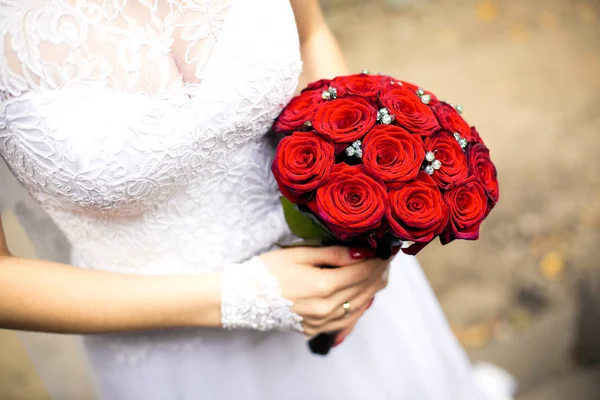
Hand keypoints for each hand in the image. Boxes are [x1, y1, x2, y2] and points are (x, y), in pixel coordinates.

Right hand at [260, 246, 390, 336]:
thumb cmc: (267, 271)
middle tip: (385, 259)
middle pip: (366, 289)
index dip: (378, 259)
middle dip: (378, 272)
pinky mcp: (315, 330)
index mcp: (324, 286)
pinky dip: (358, 307)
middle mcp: (327, 309)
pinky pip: (347, 321)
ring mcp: (322, 323)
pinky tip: (362, 297)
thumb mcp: (300, 254)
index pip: (363, 271)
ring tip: (378, 274)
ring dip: (372, 289)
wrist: (241, 298)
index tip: (386, 249)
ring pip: (360, 306)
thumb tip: (363, 252)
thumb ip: (334, 254)